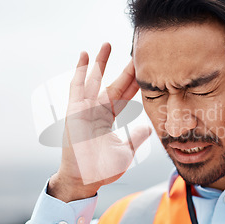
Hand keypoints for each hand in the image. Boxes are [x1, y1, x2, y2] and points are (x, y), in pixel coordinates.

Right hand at [49, 43, 151, 201]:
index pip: (126, 95)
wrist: (85, 179)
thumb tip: (149, 128)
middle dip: (124, 68)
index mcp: (109, 118)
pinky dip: (80, 70)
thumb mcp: (127, 151)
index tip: (146, 68)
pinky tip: (84, 54)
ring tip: (107, 44)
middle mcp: (97, 110)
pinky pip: (78, 86)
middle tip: (134, 51)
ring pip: (95, 80)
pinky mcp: (75, 110)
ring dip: (100, 62)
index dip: (135, 82)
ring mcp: (85, 109)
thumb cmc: (103, 169)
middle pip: (114, 83)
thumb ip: (136, 137)